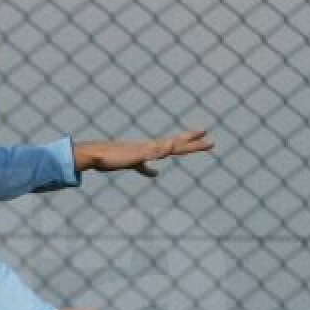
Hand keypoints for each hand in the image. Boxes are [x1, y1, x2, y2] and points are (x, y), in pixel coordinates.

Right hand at [73, 128, 212, 177]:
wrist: (96, 155)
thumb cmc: (113, 159)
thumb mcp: (135, 165)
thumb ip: (146, 169)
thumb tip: (157, 174)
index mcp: (152, 149)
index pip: (176, 145)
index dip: (190, 141)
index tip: (205, 136)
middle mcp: (151, 147)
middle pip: (177, 144)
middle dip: (194, 143)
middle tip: (212, 142)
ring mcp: (144, 150)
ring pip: (168, 146)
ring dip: (183, 143)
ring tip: (199, 136)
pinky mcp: (136, 155)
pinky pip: (152, 152)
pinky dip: (163, 148)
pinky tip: (171, 146)